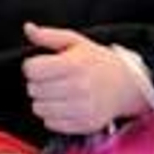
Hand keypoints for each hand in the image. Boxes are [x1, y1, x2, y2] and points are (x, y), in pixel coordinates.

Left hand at [22, 22, 147, 134]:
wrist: (126, 85)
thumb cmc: (96, 61)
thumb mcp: (75, 41)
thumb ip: (48, 35)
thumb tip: (28, 28)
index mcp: (74, 64)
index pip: (32, 70)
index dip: (32, 66)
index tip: (41, 65)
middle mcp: (79, 87)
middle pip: (34, 90)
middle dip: (37, 84)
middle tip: (51, 80)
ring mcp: (84, 108)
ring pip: (39, 109)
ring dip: (43, 101)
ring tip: (56, 93)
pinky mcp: (85, 124)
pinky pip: (51, 124)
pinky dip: (52, 116)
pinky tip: (63, 106)